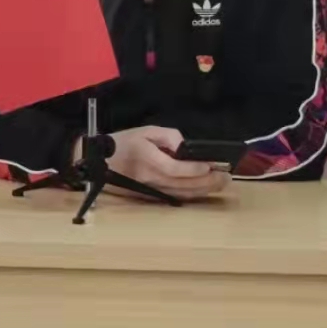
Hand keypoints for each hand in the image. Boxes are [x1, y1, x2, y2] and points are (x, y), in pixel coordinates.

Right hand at [79, 126, 228, 201]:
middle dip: (207, 182)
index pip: (174, 168)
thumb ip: (167, 136)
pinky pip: (174, 197)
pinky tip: (204, 191)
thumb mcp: (145, 130)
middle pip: (183, 185)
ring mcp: (150, 189)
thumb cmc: (124, 142)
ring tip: (220, 183)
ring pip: (181, 193)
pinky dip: (191, 195)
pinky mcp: (150, 196)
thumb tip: (184, 146)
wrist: (100, 160)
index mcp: (147, 159)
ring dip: (203, 190)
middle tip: (226, 176)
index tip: (210, 165)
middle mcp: (150, 178)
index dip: (194, 169)